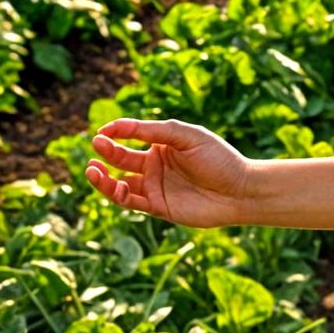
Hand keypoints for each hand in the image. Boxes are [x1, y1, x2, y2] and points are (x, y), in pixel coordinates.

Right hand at [84, 118, 254, 228]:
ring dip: (102, 177)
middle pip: (120, 159)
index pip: (130, 137)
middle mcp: (155, 165)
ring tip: (92, 169)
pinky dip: (117, 194)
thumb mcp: (187, 136)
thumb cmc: (219, 159)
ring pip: (118, 183)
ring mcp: (155, 186)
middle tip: (97, 146)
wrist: (241, 191)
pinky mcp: (158, 206)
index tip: (103, 130)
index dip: (114, 132)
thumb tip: (117, 126)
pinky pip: (130, 201)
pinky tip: (115, 184)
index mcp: (162, 145)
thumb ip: (153, 130)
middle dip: (105, 152)